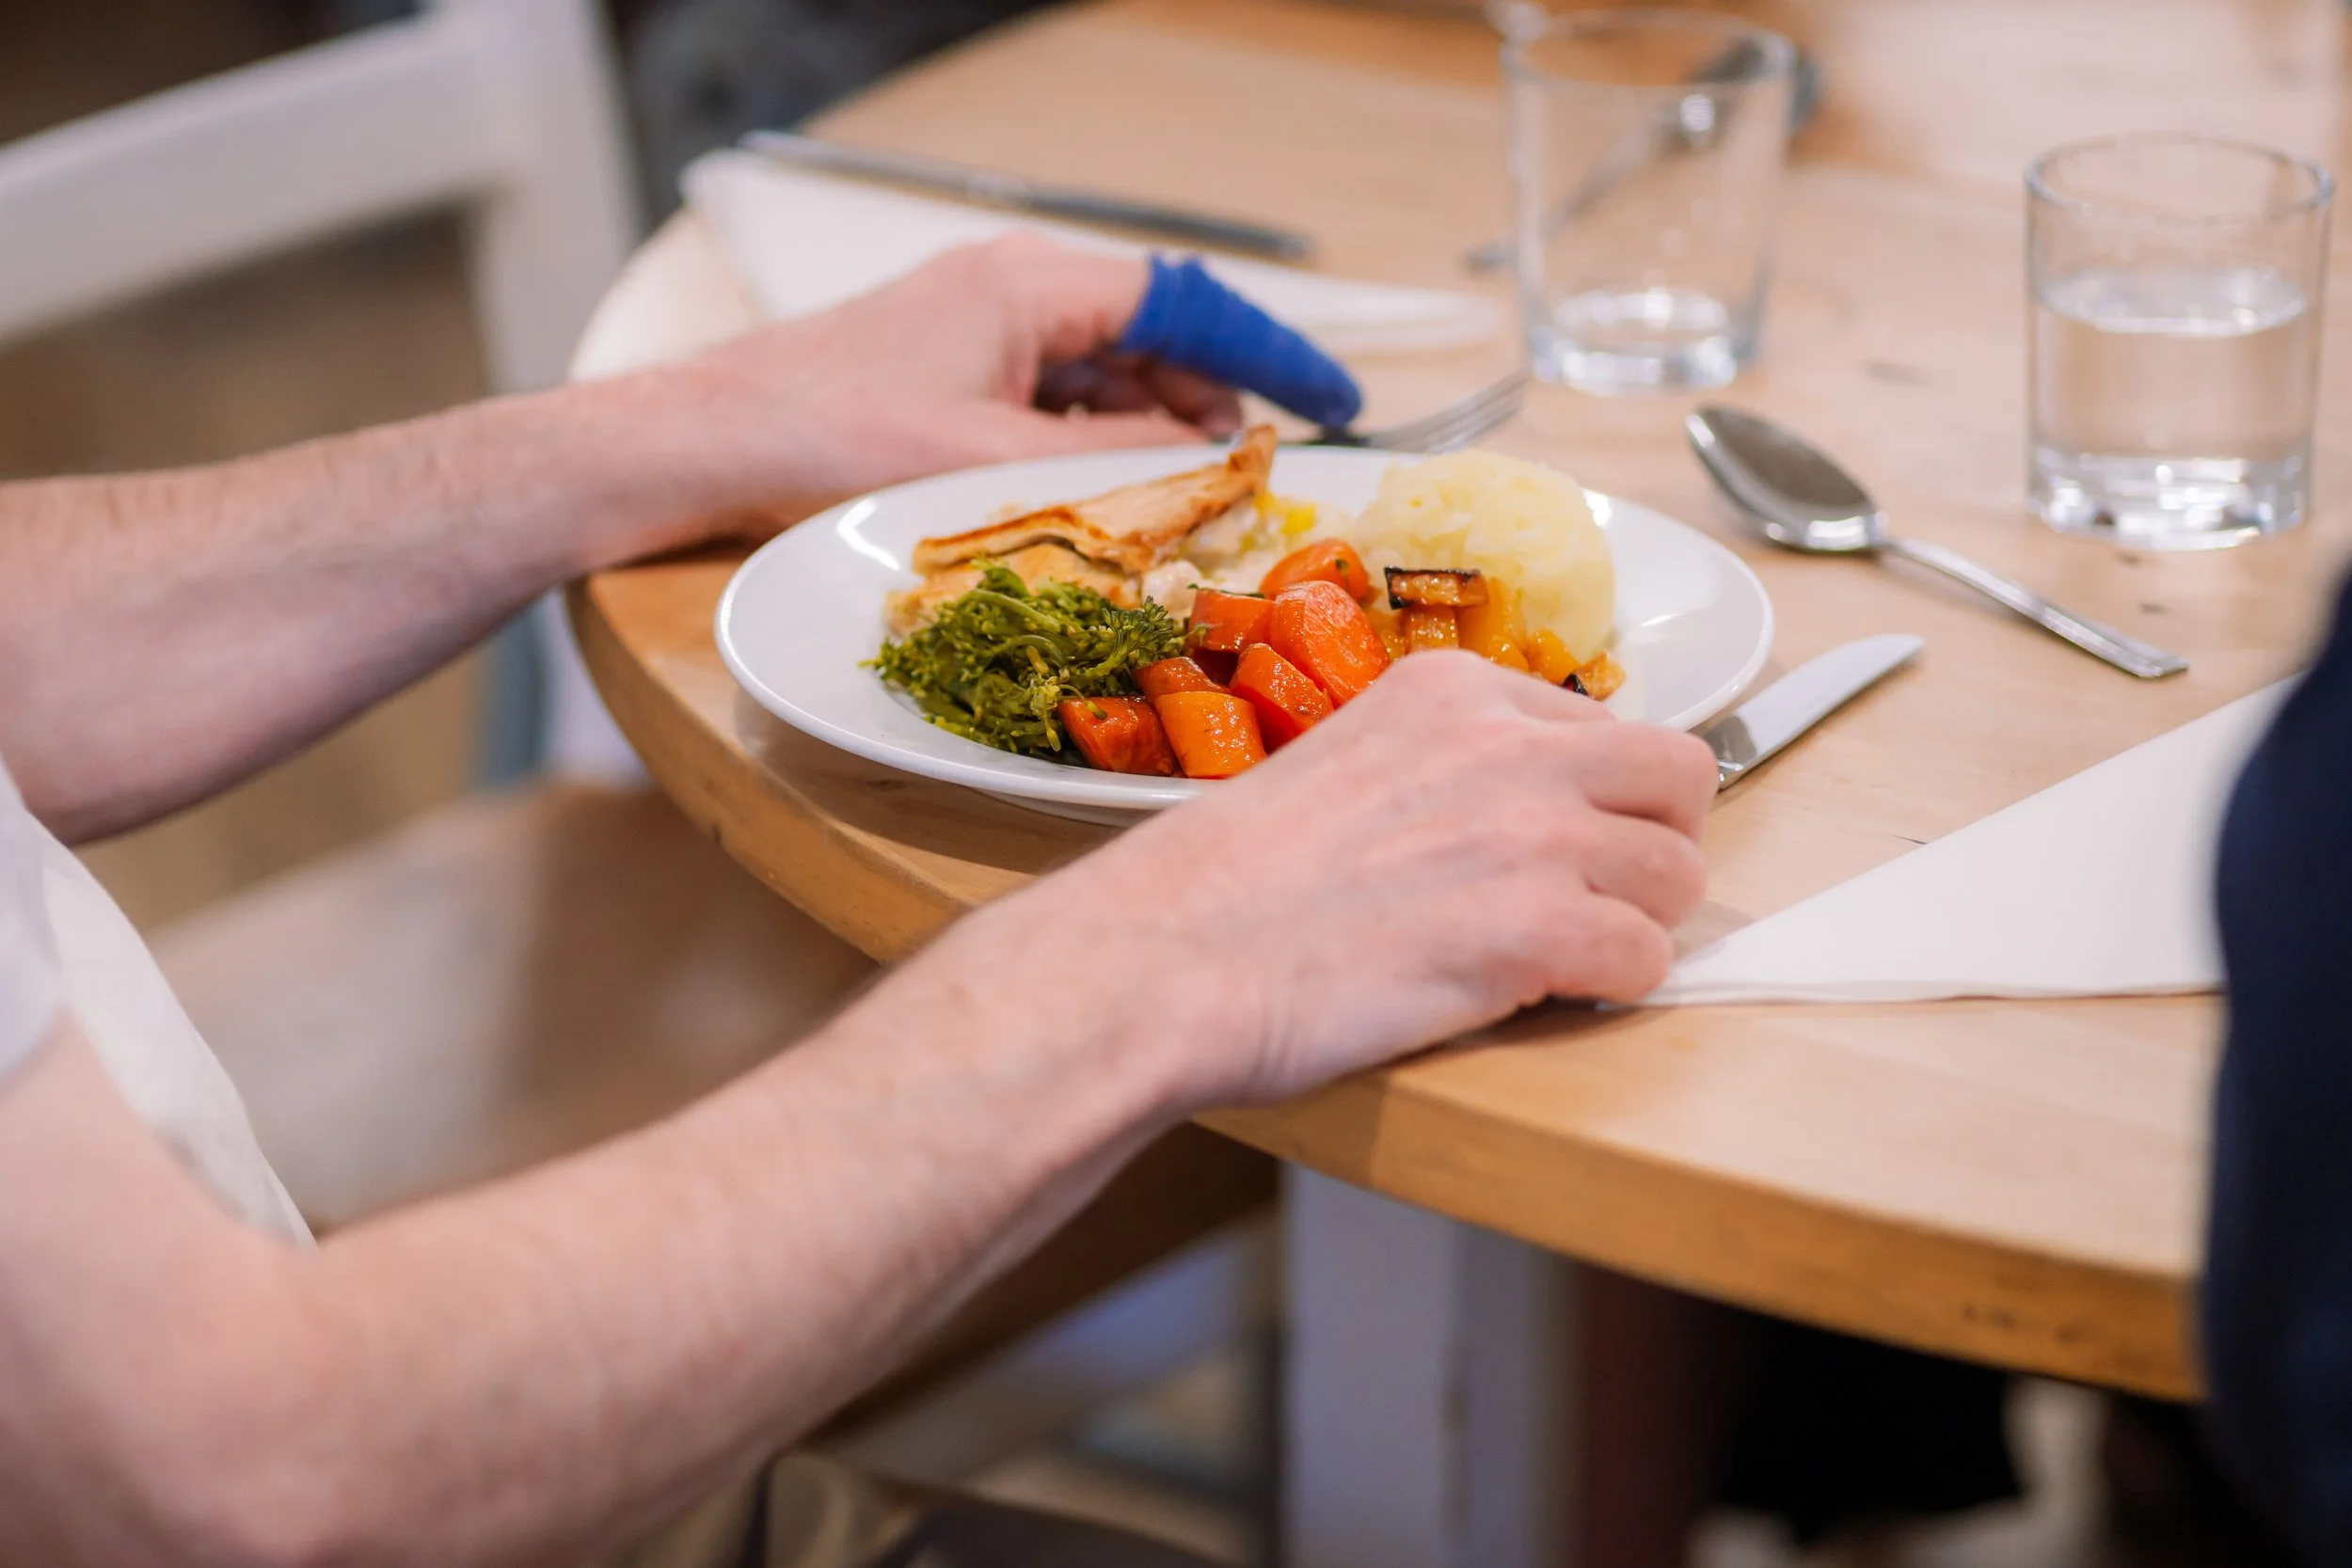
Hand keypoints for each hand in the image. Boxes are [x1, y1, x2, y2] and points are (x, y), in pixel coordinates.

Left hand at [613, 236, 1246, 540]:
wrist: (712, 443)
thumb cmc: (827, 435)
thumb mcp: (988, 459)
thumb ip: (1108, 456)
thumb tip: (1204, 455)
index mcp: (1029, 285)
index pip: (1185, 301)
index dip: (1268, 351)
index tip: (1330, 399)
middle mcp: (1014, 291)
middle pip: (1152, 334)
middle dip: (1216, 400)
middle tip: (1265, 471)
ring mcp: (984, 329)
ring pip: (1107, 371)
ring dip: (1155, 427)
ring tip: (1198, 495)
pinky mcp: (959, 370)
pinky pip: (1059, 396)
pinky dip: (1099, 438)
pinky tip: (1117, 492)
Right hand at [960, 652, 1718, 1108]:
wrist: (1168, 954)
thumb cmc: (1229, 884)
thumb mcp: (1346, 764)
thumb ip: (1444, 771)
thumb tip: (1516, 818)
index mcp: (1456, 691)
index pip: (1612, 727)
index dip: (1602, 801)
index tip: (1564, 848)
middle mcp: (1509, 742)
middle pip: (1680, 780)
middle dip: (1651, 846)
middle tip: (1595, 902)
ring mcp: (1530, 832)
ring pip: (1679, 875)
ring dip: (1632, 927)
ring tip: (1556, 962)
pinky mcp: (1535, 928)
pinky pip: (1648, 958)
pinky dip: (1611, 990)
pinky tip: (1541, 996)